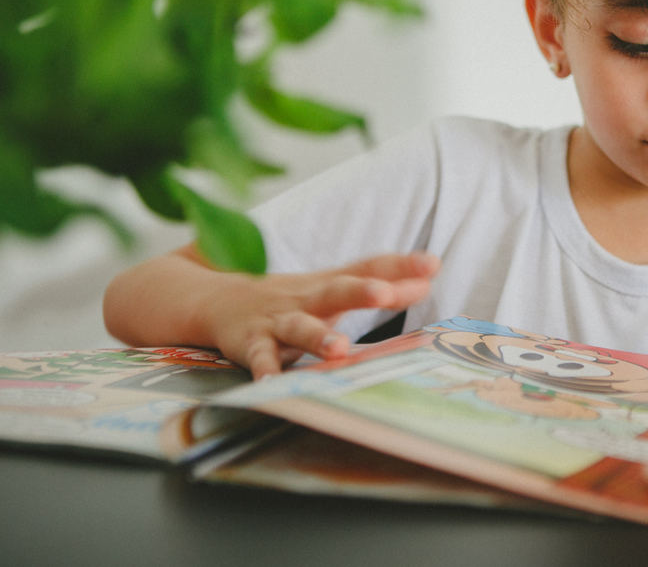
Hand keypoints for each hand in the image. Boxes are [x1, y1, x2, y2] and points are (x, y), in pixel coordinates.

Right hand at [195, 251, 439, 378]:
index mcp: (330, 284)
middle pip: (335, 290)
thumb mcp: (335, 290)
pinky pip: (259, 358)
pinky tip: (272, 384)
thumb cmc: (292, 299)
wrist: (215, 300)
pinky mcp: (250, 343)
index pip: (369, 267)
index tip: (432, 264)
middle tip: (386, 294)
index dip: (400, 265)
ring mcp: (276, 320)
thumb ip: (382, 285)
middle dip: (361, 292)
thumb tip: (430, 279)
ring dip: (317, 337)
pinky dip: (265, 370)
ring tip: (339, 349)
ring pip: (298, 327)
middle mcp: (306, 298)